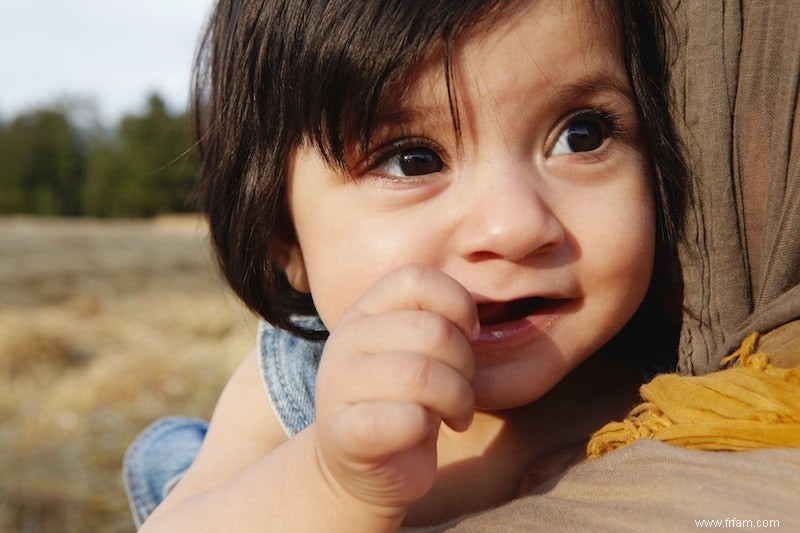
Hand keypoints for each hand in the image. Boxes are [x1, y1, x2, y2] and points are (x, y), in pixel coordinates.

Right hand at [313, 264, 478, 519]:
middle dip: (465, 364)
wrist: (360, 465)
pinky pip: (402, 419)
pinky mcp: (343, 434)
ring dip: (456, 399)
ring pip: (421, 375)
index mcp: (365, 311)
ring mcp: (338, 386)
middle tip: (464, 388)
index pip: (416, 278)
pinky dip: (426, 426)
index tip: (470, 336)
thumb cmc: (402, 400)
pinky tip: (425, 432)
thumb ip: (437, 322)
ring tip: (455, 413)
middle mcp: (346, 340)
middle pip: (431, 330)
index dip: (458, 304)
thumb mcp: (417, 350)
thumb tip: (475, 321)